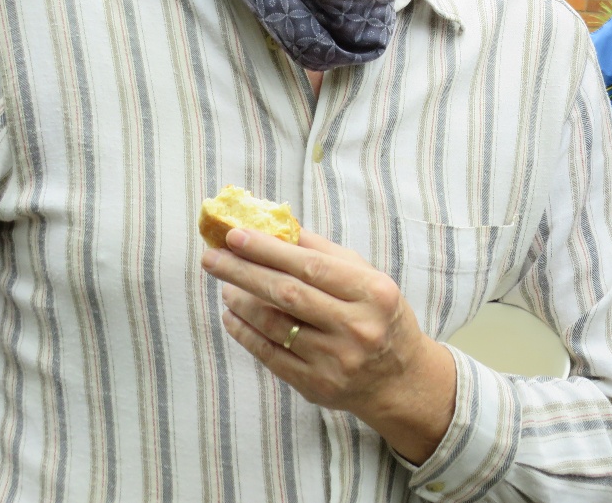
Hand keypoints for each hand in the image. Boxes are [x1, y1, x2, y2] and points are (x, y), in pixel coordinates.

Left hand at [202, 227, 456, 463]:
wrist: (399, 379)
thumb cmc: (380, 316)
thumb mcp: (368, 278)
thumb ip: (325, 252)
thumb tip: (277, 226)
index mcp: (372, 293)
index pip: (311, 266)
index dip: (269, 250)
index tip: (236, 235)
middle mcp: (355, 326)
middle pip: (288, 294)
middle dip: (244, 272)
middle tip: (212, 257)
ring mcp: (335, 360)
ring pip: (275, 325)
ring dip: (241, 302)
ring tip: (225, 285)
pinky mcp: (316, 386)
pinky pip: (270, 355)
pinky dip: (246, 333)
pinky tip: (232, 316)